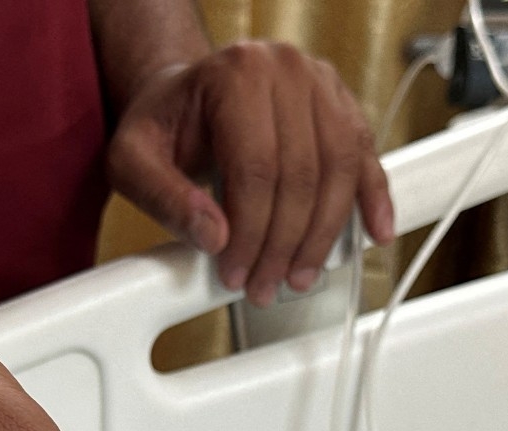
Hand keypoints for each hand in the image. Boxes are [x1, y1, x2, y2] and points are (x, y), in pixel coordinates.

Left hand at [106, 41, 394, 307]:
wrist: (186, 97)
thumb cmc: (163, 125)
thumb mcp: (133, 159)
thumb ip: (163, 197)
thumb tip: (214, 238)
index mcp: (236, 73)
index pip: (255, 168)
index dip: (251, 232)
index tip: (237, 273)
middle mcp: (285, 69)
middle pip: (301, 173)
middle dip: (285, 243)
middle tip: (266, 285)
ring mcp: (320, 82)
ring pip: (340, 170)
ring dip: (325, 233)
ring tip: (300, 273)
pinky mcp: (341, 103)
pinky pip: (364, 156)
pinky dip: (374, 198)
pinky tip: (374, 234)